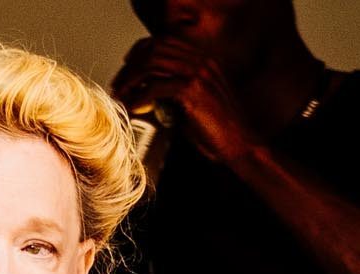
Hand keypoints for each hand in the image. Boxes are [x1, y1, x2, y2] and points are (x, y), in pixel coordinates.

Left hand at [112, 36, 258, 170]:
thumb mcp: (194, 104)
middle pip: (155, 48)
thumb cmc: (219, 131)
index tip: (127, 66)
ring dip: (132, 79)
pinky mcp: (192, 91)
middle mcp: (201, 60)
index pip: (165, 41)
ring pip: (153, 63)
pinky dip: (139, 97)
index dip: (142, 51)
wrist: (240, 145)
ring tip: (122, 95)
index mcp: (203, 59)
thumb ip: (174, 93)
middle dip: (132, 65)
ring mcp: (197, 73)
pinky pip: (156, 87)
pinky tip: (133, 107)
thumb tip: (146, 94)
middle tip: (119, 83)